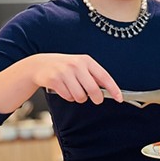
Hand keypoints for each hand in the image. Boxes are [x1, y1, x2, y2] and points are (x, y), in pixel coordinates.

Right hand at [0, 54, 121, 114]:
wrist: (39, 65)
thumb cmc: (65, 68)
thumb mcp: (80, 66)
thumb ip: (93, 76)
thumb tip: (109, 91)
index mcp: (87, 61)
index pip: (104, 77)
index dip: (113, 89)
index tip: (120, 98)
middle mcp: (76, 65)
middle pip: (93, 90)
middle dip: (95, 98)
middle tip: (94, 99)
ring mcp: (65, 72)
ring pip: (81, 96)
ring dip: (79, 97)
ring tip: (73, 90)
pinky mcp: (55, 80)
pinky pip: (69, 97)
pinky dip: (68, 97)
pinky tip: (64, 89)